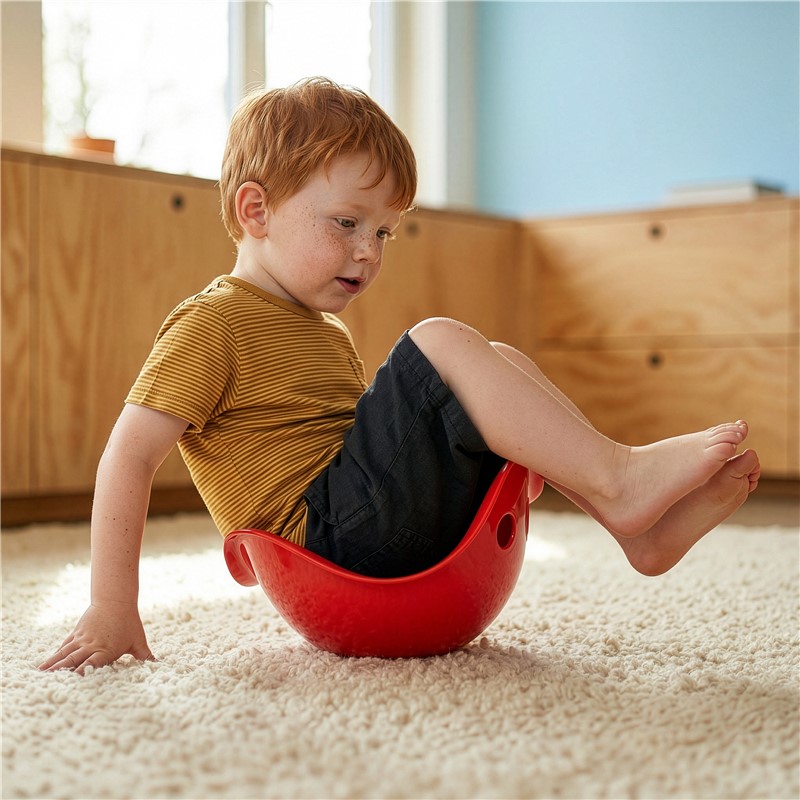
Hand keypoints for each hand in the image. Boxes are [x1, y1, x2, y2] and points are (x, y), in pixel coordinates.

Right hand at [38, 602, 154, 673]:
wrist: (116, 600)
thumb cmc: (130, 622)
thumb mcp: (138, 640)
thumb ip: (145, 656)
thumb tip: (158, 666)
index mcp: (106, 650)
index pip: (93, 663)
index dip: (83, 672)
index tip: (73, 681)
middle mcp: (92, 645)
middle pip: (74, 660)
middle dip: (62, 672)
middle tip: (49, 683)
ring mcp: (82, 639)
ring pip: (65, 653)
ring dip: (53, 664)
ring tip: (40, 674)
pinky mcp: (77, 633)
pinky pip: (64, 646)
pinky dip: (55, 655)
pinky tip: (46, 664)